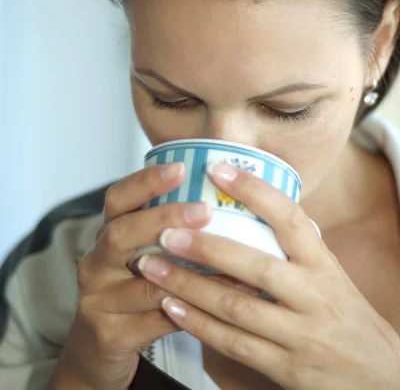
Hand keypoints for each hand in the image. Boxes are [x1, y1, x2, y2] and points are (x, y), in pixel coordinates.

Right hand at [51, 163, 212, 389]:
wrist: (98, 353)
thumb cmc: (132, 293)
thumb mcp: (140, 257)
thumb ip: (168, 232)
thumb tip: (226, 198)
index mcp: (106, 236)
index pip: (117, 199)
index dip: (146, 181)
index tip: (181, 168)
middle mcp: (96, 263)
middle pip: (121, 233)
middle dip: (164, 218)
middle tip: (205, 210)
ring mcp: (98, 301)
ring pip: (147, 283)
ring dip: (193, 273)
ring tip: (233, 261)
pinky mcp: (110, 335)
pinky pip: (158, 320)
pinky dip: (194, 310)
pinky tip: (222, 304)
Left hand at [138, 163, 399, 389]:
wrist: (378, 376)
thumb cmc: (345, 315)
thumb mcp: (330, 273)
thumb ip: (297, 246)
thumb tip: (260, 204)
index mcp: (323, 264)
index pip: (291, 219)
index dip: (255, 191)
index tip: (219, 169)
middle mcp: (312, 296)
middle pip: (255, 266)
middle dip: (206, 247)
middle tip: (166, 230)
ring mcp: (299, 335)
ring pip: (236, 306)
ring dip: (188, 286)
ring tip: (153, 266)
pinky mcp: (285, 368)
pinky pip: (234, 344)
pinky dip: (198, 324)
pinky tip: (170, 307)